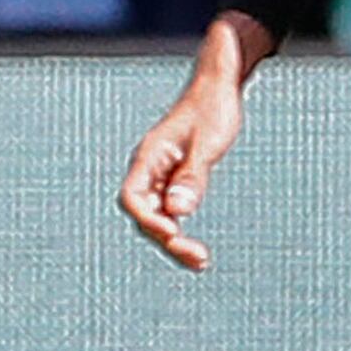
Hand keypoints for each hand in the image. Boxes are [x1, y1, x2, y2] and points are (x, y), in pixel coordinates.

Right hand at [119, 16, 269, 271]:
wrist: (217, 88)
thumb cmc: (213, 110)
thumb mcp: (208, 144)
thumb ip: (193, 177)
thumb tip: (179, 211)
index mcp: (149, 157)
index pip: (132, 197)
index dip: (148, 219)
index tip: (173, 232)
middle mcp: (149, 170)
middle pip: (144, 214)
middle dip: (166, 238)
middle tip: (199, 258)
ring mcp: (160, 177)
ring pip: (156, 218)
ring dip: (174, 242)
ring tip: (201, 262)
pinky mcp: (174, 181)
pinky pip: (170, 213)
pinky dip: (182, 232)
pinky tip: (198, 251)